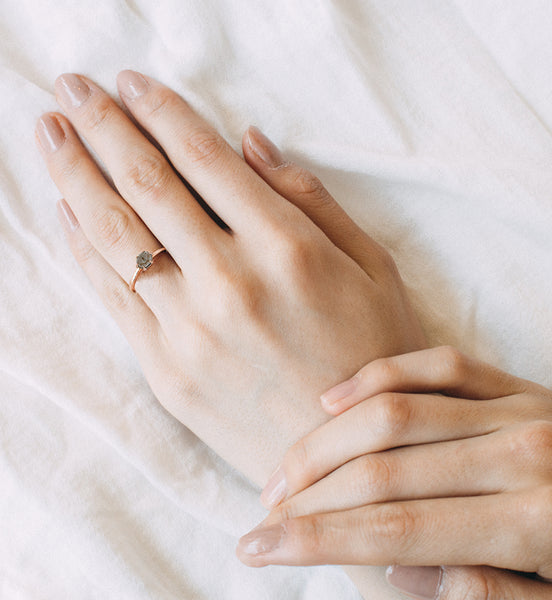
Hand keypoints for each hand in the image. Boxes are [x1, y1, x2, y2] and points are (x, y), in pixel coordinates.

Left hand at [35, 71, 425, 485]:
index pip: (205, 160)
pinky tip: (66, 212)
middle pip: (147, 185)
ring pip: (116, 236)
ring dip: (75, 175)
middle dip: (102, 127)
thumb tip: (250, 143)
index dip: (162, 112)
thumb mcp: (373, 268)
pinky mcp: (167, 373)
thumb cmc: (374, 358)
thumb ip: (311, 200)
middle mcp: (232, 283)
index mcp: (290, 250)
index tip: (131, 82)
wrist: (347, 461)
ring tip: (50, 133)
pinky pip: (113, 299)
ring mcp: (191, 332)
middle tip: (72, 87)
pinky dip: (83, 249)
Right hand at [238, 346, 551, 598]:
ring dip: (327, 440)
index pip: (398, 529)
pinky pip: (436, 364)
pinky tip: (334, 399)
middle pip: (384, 465)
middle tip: (261, 513)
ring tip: (284, 469)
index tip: (259, 548)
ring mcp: (519, 405)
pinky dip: (378, 376)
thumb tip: (401, 565)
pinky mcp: (515, 382)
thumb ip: (490, 598)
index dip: (318, 539)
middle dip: (309, 492)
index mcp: (541, 522)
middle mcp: (522, 450)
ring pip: (396, 409)